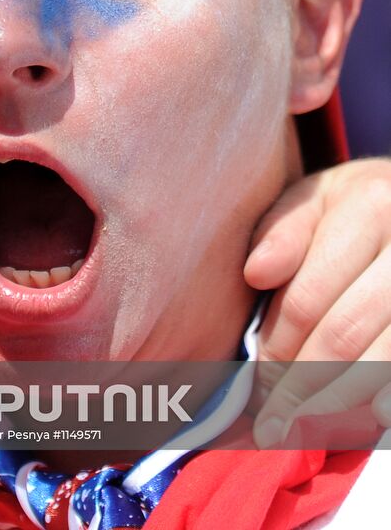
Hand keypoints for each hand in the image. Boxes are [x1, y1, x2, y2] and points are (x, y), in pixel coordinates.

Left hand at [244, 158, 390, 446]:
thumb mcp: (311, 200)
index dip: (277, 347)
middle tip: (273, 423)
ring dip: (339, 404)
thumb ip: (281, 233)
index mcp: (369, 208)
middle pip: (344, 334)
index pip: (308, 297)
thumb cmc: (349, 207)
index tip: (257, 381)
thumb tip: (256, 273)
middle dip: (302, 386)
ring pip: (382, 358)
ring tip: (303, 433)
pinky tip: (370, 420)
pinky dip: (388, 397)